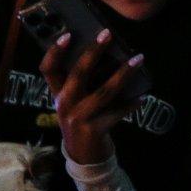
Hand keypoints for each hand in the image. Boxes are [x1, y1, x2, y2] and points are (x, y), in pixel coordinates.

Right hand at [39, 29, 144, 163]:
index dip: (55, 52)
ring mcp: (79, 118)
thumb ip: (81, 83)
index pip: (48, 70)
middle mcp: (65, 104)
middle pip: (77, 74)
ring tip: (138, 59)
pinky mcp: (95, 130)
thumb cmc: (82, 120)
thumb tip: (107, 54)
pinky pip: (117, 112)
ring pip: (104, 91)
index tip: (68, 34)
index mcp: (58, 94)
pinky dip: (131, 103)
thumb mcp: (74, 102)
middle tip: (107, 34)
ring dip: (123, 74)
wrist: (84, 157)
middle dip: (93, 52)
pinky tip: (142, 96)